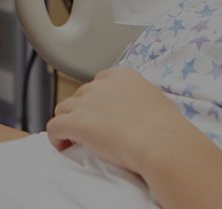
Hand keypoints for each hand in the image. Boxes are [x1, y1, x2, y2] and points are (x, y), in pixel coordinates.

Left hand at [46, 67, 183, 177]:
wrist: (162, 143)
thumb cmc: (166, 128)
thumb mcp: (155, 101)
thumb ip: (141, 100)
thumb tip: (141, 112)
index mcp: (122, 76)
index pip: (99, 82)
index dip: (97, 100)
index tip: (101, 114)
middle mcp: (101, 85)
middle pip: (81, 95)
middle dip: (83, 111)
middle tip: (92, 131)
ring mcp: (87, 102)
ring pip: (64, 108)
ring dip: (67, 122)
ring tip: (75, 140)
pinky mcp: (76, 122)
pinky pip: (54, 126)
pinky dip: (56, 137)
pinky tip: (63, 146)